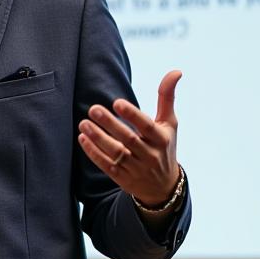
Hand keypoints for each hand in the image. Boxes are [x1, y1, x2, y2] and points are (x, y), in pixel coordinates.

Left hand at [77, 70, 181, 205]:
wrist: (163, 187)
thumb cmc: (164, 147)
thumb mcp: (169, 124)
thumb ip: (167, 98)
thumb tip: (176, 71)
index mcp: (161, 139)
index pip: (147, 126)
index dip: (132, 115)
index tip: (117, 102)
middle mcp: (150, 155)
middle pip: (128, 139)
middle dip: (109, 124)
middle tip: (93, 109)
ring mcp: (136, 168)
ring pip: (115, 153)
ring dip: (98, 138)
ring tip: (84, 123)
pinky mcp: (123, 178)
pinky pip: (106, 165)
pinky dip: (93, 153)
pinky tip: (82, 139)